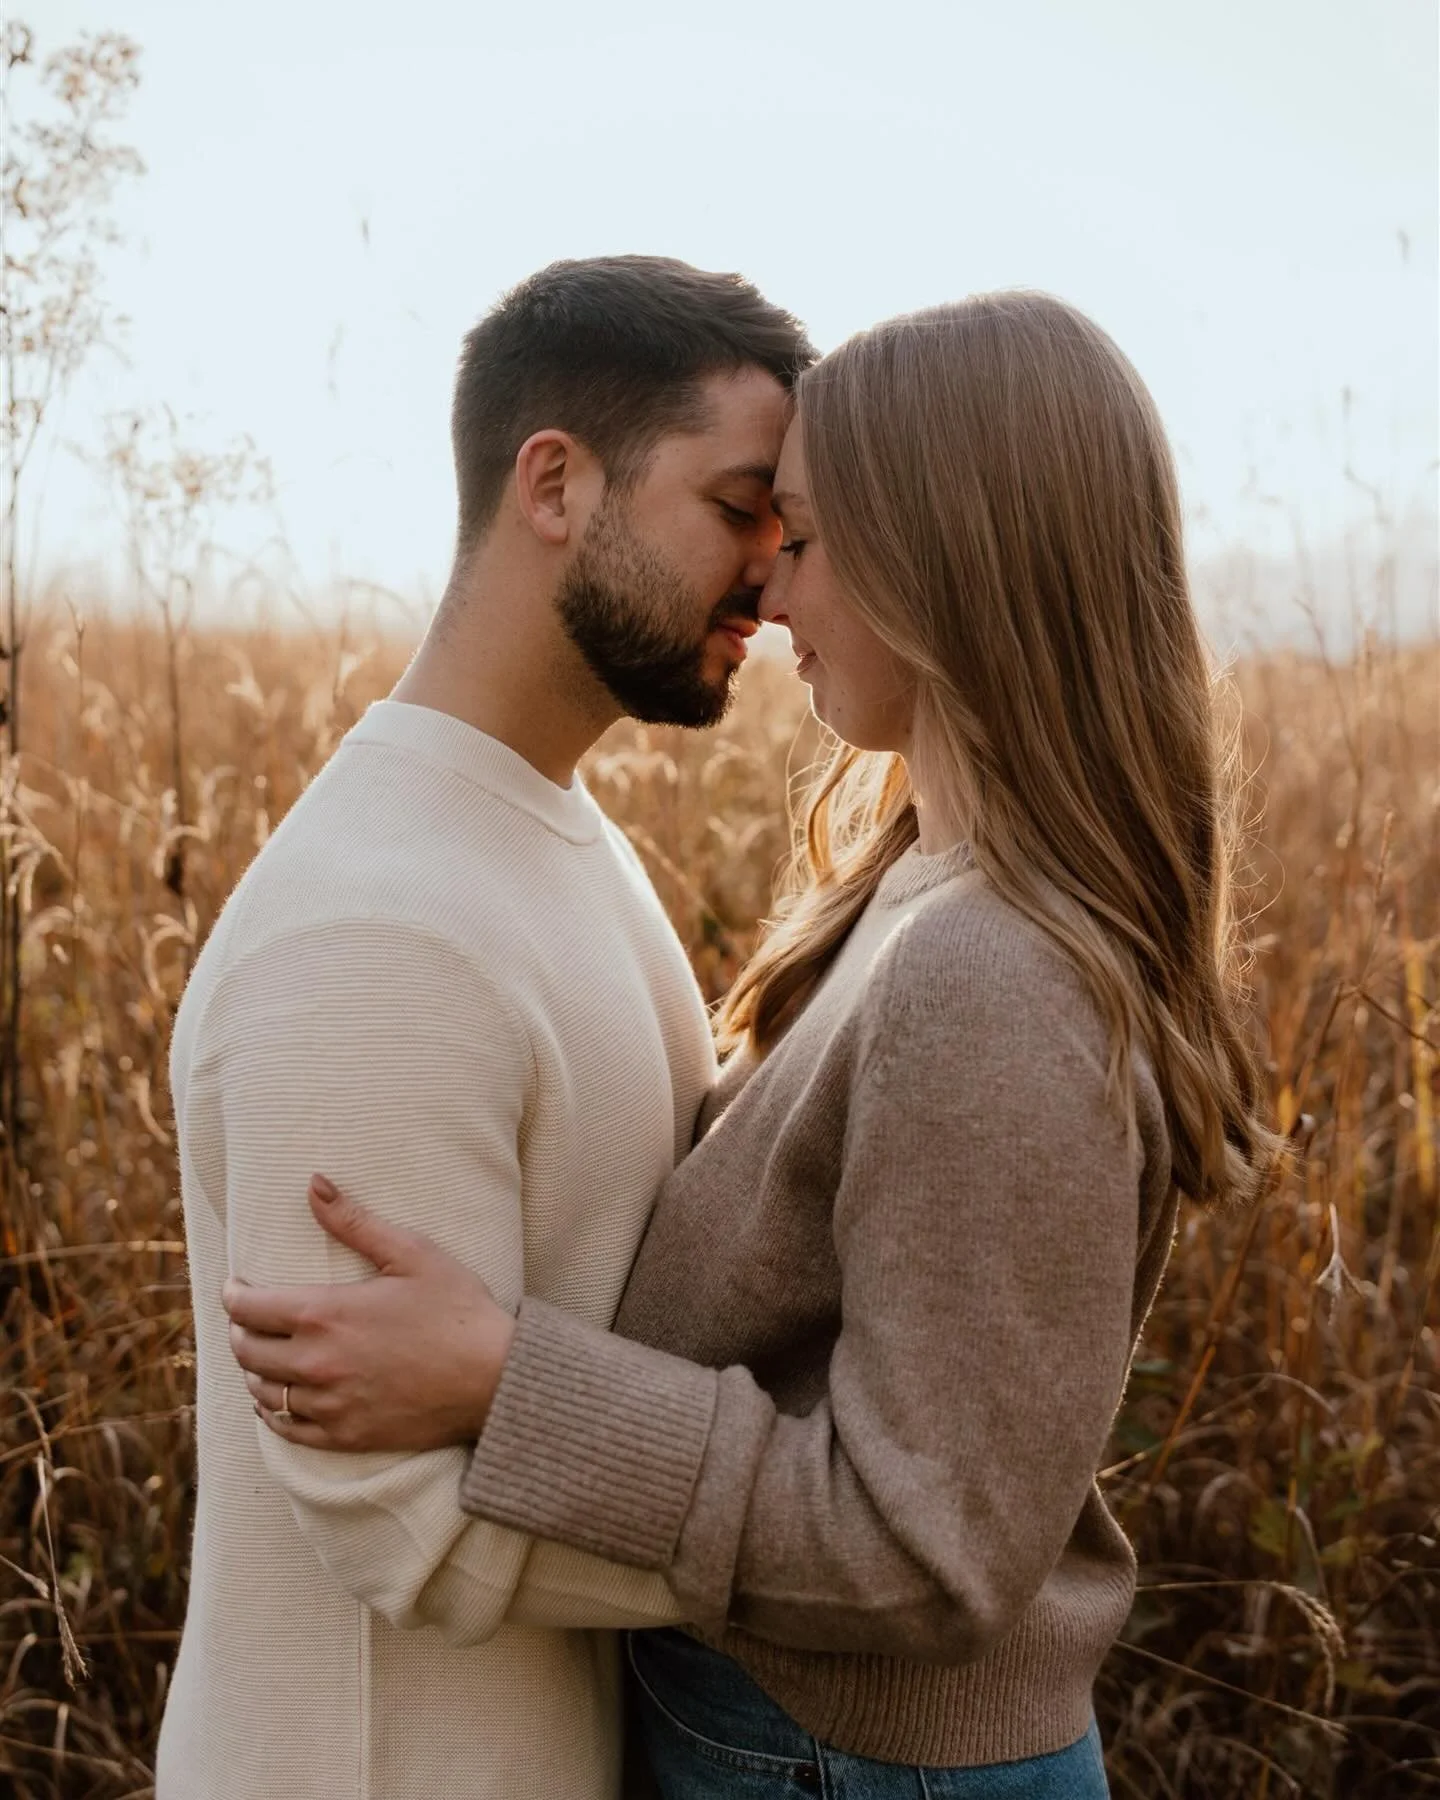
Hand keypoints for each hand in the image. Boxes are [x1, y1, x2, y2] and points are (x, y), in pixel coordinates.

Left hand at [222, 1175, 515, 1452]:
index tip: (235, 1287)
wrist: (494, 1380)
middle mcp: (315, 1363)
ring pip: (262, 1390)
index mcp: (324, 1314)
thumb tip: (314, 1184)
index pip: (248, 1307)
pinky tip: (277, 1400)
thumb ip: (355, 1221)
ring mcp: (328, 1404)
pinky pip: (286, 1428)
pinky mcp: (344, 1435)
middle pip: (246, 1350)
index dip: (234, 1295)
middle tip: (246, 1319)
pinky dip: (272, 1412)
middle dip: (240, 1330)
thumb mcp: (411, 1253)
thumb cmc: (457, 1310)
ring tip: (262, 1355)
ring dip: (254, 1370)